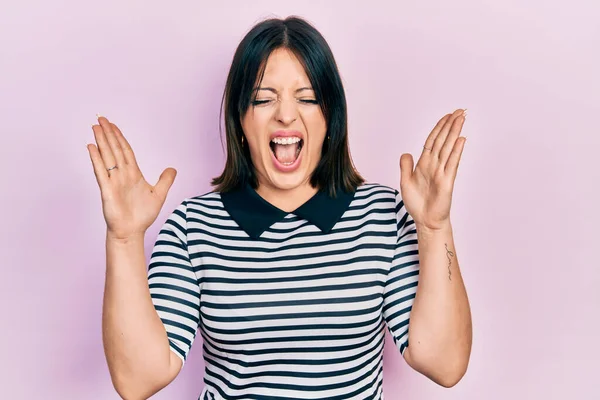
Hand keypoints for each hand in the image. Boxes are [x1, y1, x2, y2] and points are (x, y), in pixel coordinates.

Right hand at [87, 115, 176, 239]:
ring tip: (95, 127)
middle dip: (108, 134)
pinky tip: (91, 147)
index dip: (119, 137)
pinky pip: (101, 171)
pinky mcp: (107, 190)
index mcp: (133, 174)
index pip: (125, 151)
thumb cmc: (142, 215)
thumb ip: (166, 180)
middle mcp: (122, 175)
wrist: (132, 231)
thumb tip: (173, 168)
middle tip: (101, 119)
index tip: (113, 125)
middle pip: (114, 149)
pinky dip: (96, 159)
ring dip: (101, 141)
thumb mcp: (159, 194)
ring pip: (107, 156)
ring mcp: (113, 181)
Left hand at [399, 109, 466, 230]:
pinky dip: (456, 151)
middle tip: (460, 111)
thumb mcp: (405, 182)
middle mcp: (434, 165)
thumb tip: (406, 152)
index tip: (447, 116)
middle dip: (450, 125)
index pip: (432, 141)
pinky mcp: (447, 181)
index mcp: (424, 163)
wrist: (425, 220)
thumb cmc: (417, 203)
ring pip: (449, 148)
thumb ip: (405, 166)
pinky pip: (452, 163)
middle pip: (443, 140)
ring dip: (455, 132)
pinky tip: (461, 139)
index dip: (439, 128)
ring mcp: (442, 172)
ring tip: (462, 118)